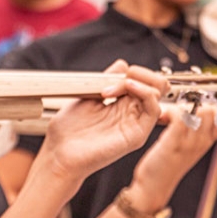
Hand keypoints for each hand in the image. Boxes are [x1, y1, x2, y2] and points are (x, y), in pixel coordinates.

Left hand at [42, 60, 165, 180]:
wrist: (59, 153)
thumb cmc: (68, 131)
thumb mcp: (88, 96)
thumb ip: (107, 80)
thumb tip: (123, 65)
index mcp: (120, 105)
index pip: (142, 81)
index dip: (133, 72)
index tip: (114, 74)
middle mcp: (130, 114)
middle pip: (155, 85)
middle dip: (141, 73)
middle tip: (123, 76)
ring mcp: (135, 125)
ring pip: (157, 94)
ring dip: (138, 81)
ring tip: (113, 88)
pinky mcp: (136, 135)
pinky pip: (154, 110)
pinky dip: (145, 92)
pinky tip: (128, 87)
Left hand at [130, 104, 216, 210]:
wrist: (154, 186)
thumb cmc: (166, 166)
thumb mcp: (188, 150)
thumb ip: (196, 135)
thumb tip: (199, 117)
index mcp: (205, 143)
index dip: (212, 108)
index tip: (197, 106)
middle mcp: (200, 142)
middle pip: (212, 111)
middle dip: (195, 103)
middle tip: (180, 108)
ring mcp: (189, 143)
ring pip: (198, 112)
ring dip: (182, 107)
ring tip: (170, 113)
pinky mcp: (174, 142)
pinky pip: (180, 118)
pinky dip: (171, 112)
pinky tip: (163, 117)